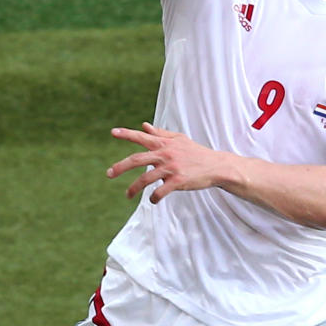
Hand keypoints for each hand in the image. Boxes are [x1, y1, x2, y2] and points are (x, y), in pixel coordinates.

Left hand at [106, 123, 227, 202]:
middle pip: (137, 159)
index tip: (113, 132)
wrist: (216, 166)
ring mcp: (172, 168)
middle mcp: (166, 154)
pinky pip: (160, 191)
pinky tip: (153, 200)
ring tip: (127, 195)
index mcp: (164, 144)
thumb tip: (143, 126)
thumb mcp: (179, 139)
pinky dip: (154, 197)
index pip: (142, 137)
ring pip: (146, 178)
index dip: (127, 134)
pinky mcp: (179, 181)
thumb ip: (160, 133)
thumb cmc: (196, 153)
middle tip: (108, 174)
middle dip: (120, 167)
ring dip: (134, 188)